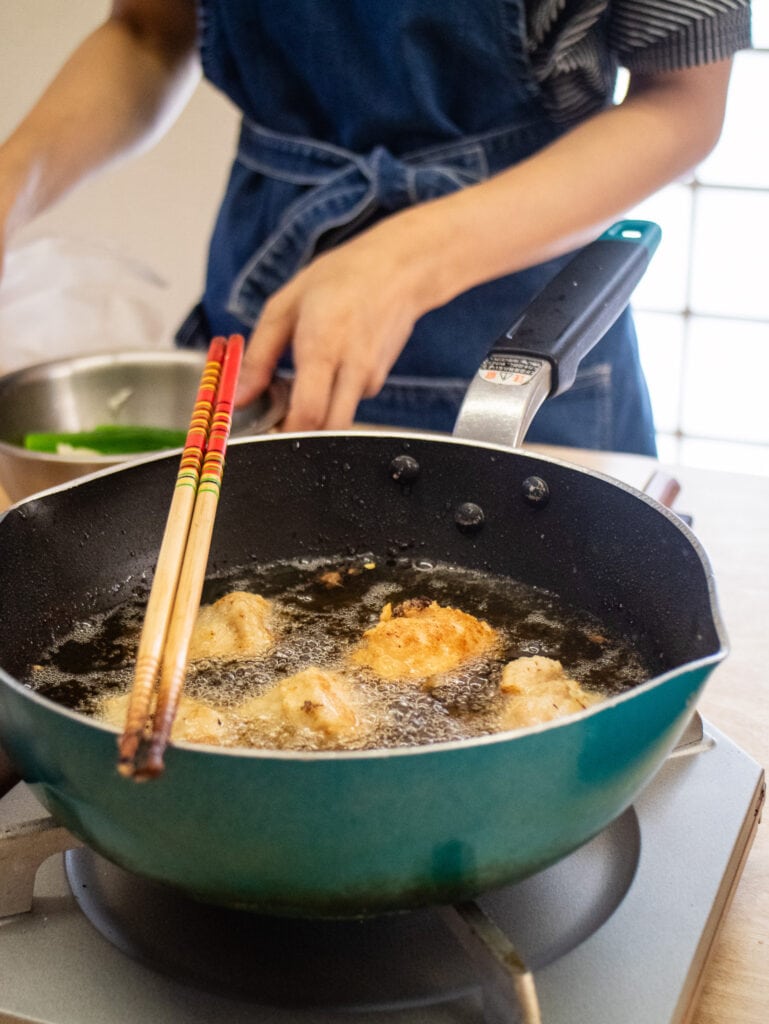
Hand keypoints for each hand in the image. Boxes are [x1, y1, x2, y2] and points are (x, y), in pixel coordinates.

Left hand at [235, 209, 449, 431]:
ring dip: (317, 416)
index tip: (264, 428)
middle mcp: (352, 368)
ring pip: (339, 420)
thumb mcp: (284, 306)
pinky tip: (328, 370)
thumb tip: (240, 396)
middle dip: (300, 433)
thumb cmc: (340, 279)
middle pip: (327, 429)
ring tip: (301, 385)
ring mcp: (370, 377)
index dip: (284, 432)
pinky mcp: (379, 380)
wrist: (396, 269)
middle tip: (279, 417)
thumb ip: (258, 356)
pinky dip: (334, 399)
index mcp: (322, 348)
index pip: (307, 414)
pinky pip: (350, 404)